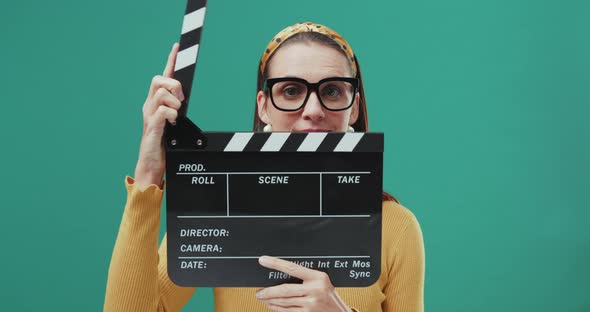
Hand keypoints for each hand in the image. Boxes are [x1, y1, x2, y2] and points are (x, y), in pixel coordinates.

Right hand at [134, 43, 184, 188]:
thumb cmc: (164, 144)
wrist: (153, 163)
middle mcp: (149, 105)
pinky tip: (173, 122)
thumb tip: (183, 98)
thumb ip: (176, 109)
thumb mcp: (173, 122)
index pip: (162, 76)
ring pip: (161, 93)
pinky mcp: (151, 126)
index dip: (170, 61)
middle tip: (182, 100)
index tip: (177, 47)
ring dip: (175, 103)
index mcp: (156, 102)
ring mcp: (148, 115)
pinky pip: (162, 111)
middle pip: (158, 79)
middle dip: (174, 85)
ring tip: (176, 116)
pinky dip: (171, 114)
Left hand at [257, 256, 351, 311]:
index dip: (276, 264)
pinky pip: (287, 311)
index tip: (264, 260)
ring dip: (270, 300)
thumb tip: (283, 274)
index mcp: (317, 277)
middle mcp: (314, 290)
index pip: (292, 268)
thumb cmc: (328, 295)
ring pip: (284, 301)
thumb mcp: (322, 281)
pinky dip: (277, 308)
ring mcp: (310, 304)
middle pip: (284, 289)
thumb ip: (306, 277)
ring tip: (263, 297)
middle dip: (268, 291)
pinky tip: (272, 305)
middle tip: (259, 291)